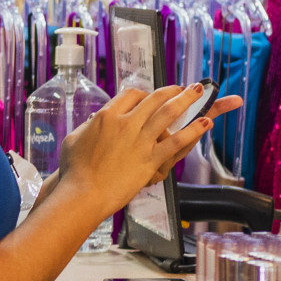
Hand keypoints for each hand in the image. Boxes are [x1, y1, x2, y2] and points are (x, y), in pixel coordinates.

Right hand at [55, 85, 243, 220]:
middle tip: (182, 87)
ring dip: (187, 99)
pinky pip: (177, 141)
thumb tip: (95, 122)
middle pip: (154, 99)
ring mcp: (140, 141)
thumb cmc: (74, 170)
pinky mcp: (151, 159)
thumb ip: (88, 127)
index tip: (150, 96)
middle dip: (171, 90)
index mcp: (107, 116)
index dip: (144, 93)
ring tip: (199, 91)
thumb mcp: (74, 139)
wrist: (83, 193)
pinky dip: (193, 130)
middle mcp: (126, 123)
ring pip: (169, 113)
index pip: (131, 95)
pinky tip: (205, 123)